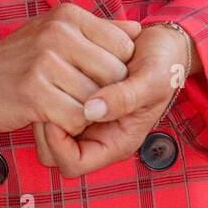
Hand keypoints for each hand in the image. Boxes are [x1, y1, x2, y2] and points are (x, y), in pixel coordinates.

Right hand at [0, 4, 142, 134]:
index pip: (124, 47)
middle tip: (80, 100)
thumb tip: (138, 31)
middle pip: (115, 74)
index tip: (97, 81)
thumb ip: (98, 32)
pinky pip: (77, 118)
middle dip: (105, 95)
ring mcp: (45, 61)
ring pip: (97, 99)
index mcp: (68, 15)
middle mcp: (59, 32)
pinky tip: (52, 118)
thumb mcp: (56, 34)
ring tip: (62, 107)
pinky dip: (70, 126)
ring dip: (85, 113)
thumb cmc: (16, 61)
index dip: (117, 71)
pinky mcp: (33, 92)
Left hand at [32, 23, 199, 178]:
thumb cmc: (164, 66)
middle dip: (43, 127)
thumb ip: (125, 98)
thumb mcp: (152, 81)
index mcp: (116, 142)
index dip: (58, 146)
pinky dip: (48, 88)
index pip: (73, 164)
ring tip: (49, 79)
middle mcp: (97, 133)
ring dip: (43, 105)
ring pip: (46, 126)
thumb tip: (90, 110)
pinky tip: (56, 66)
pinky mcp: (78, 95)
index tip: (54, 115)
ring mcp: (86, 116)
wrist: (162, 44)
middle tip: (43, 96)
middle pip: (51, 151)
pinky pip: (51, 101)